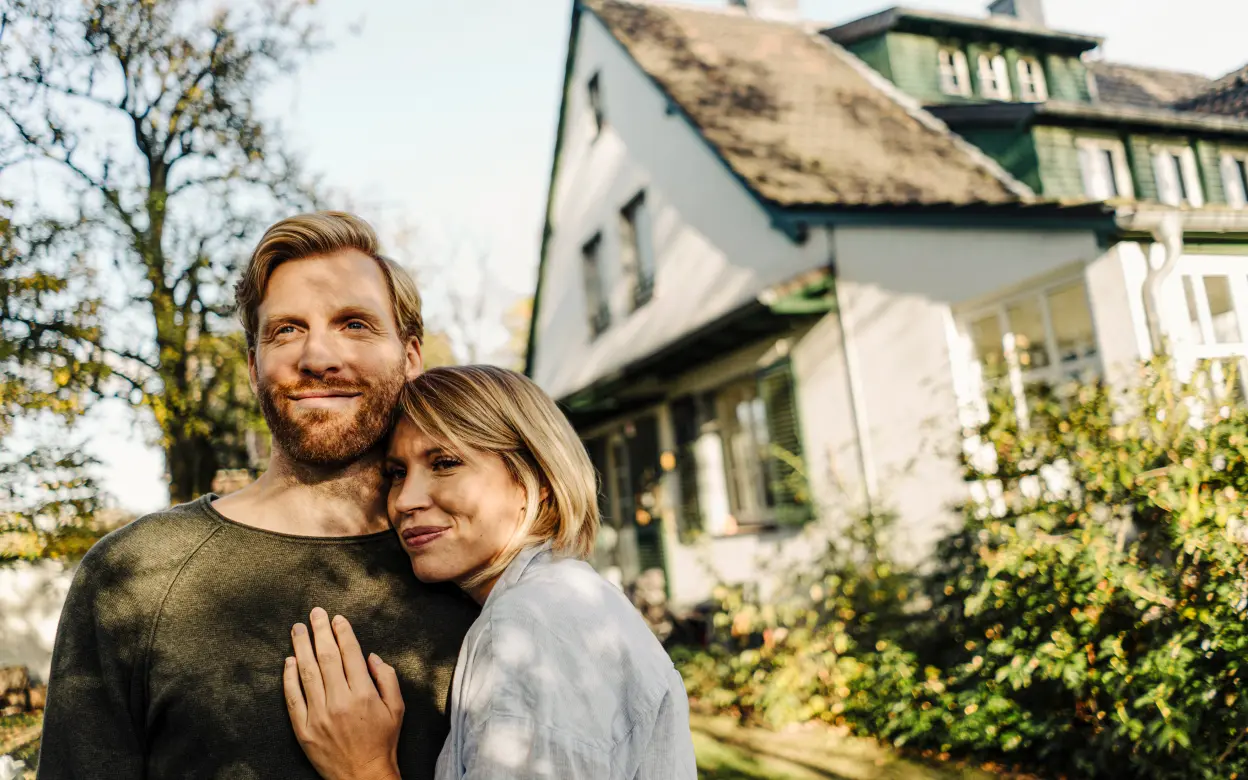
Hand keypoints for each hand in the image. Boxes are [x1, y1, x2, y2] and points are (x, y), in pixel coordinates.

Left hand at [284, 607, 405, 779]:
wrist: (362, 776)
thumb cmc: (382, 742)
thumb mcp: (397, 708)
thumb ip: (387, 678)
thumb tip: (370, 657)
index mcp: (363, 694)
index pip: (350, 654)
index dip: (343, 632)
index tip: (337, 618)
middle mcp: (339, 701)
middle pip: (327, 657)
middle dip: (320, 631)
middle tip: (315, 613)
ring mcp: (318, 715)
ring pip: (307, 672)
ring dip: (301, 647)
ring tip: (297, 629)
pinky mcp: (303, 729)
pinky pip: (293, 698)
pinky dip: (289, 678)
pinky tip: (289, 661)